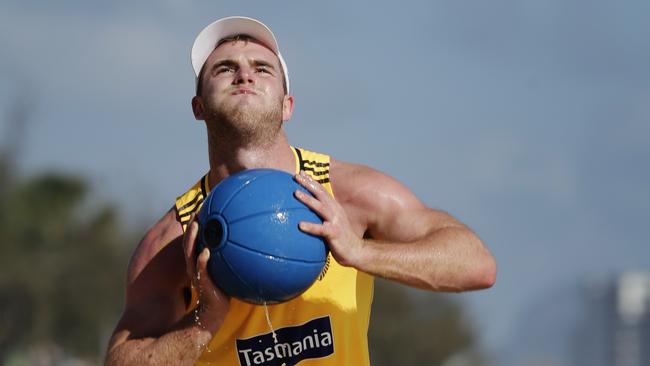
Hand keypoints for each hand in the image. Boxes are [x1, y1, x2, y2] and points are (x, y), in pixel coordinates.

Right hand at [183, 214, 229, 331]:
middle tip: (195, 213)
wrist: (215, 311)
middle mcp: (194, 266)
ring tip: (196, 226)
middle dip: (191, 228)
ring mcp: (196, 274)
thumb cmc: (221, 290)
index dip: (195, 227)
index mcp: (197, 262)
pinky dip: (202, 261)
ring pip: (190, 254)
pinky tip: (205, 252)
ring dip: (192, 239)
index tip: (199, 211)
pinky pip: (201, 270)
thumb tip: (244, 242)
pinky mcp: (202, 284)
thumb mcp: (223, 270)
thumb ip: (227, 257)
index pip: (193, 241)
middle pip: (188, 243)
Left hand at [294, 171, 364, 267]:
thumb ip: (323, 216)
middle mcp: (336, 212)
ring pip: (320, 208)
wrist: (357, 252)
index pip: (322, 191)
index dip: (312, 181)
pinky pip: (321, 229)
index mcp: (335, 208)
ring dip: (308, 199)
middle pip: (321, 194)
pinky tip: (300, 225)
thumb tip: (307, 214)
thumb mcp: (333, 223)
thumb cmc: (341, 239)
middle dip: (309, 184)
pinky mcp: (335, 234)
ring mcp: (336, 222)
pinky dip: (311, 226)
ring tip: (296, 193)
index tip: (301, 173)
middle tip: (296, 175)